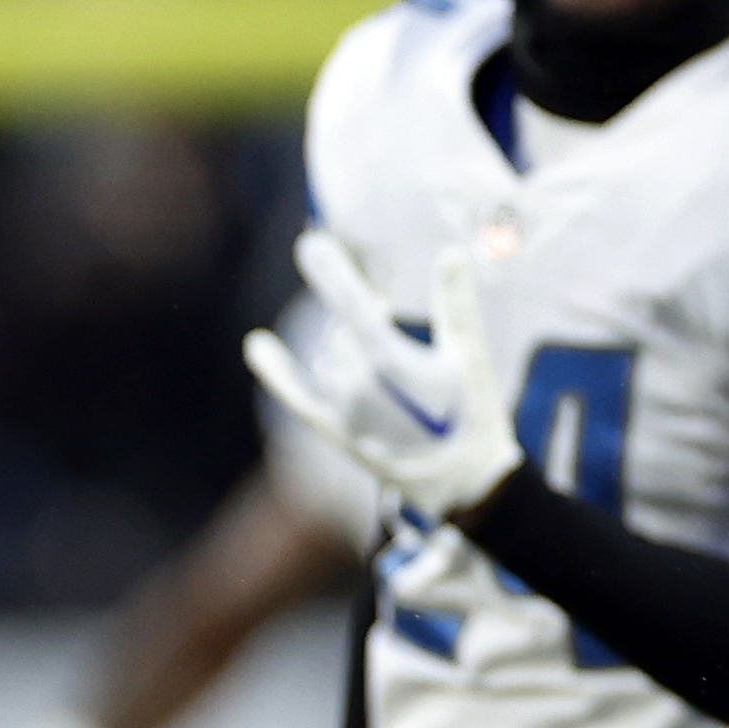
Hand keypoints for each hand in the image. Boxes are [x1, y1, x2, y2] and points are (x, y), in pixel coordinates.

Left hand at [245, 230, 521, 518]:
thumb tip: (448, 252)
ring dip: (348, 352)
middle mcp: (357, 388)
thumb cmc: (473, 415)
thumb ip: (456, 303)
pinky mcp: (336, 433)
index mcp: (390, 364)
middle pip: (345, 333)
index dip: (331, 273)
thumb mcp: (470, 356)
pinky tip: (255, 345)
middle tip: (396, 334)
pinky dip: (276, 372)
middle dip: (365, 323)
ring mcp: (343, 413)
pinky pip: (296, 398)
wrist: (464, 484)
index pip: (352, 307)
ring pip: (329, 359)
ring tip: (387, 372)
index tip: (309, 243)